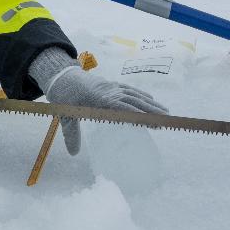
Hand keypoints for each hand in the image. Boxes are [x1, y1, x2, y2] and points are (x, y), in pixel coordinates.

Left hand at [28, 47, 168, 154]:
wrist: (61, 75)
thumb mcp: (65, 115)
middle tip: (167, 120)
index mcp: (100, 99)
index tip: (152, 122)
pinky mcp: (111, 85)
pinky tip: (151, 100)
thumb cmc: (64, 95)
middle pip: (134, 101)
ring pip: (134, 95)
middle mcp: (110, 92)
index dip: (139, 115)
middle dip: (151, 110)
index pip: (124, 108)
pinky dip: (141, 95)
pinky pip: (129, 90)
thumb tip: (74, 154)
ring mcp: (112, 87)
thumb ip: (71, 134)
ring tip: (165, 113)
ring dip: (150, 103)